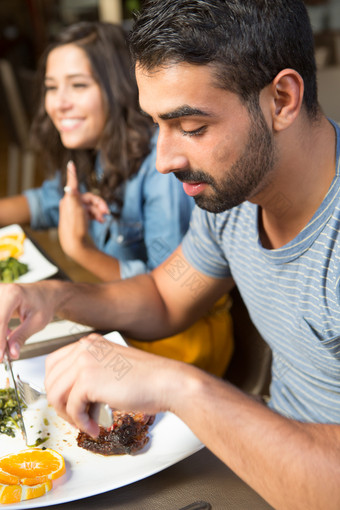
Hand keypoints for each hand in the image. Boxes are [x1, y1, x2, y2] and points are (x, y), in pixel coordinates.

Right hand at [0, 282, 55, 359]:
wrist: (45, 294)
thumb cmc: (44, 303)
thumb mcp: (37, 322)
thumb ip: (21, 337)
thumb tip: (11, 352)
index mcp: (13, 294)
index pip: (0, 320)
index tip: (0, 356)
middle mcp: (1, 291)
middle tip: (3, 354)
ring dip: (0, 335)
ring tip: (9, 341)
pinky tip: (7, 332)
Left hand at [45, 334, 179, 436]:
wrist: (167, 382)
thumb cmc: (147, 379)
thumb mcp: (112, 367)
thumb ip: (90, 373)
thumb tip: (70, 395)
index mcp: (90, 343)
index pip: (54, 364)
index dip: (57, 387)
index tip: (67, 403)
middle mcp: (85, 348)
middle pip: (52, 380)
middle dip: (60, 404)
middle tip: (76, 417)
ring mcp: (85, 362)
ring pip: (57, 394)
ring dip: (69, 415)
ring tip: (86, 423)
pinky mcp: (88, 380)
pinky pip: (72, 408)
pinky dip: (81, 422)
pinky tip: (94, 427)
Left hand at [58, 161, 108, 257]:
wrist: (74, 245)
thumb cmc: (75, 227)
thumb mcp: (75, 210)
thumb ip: (73, 196)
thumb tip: (69, 186)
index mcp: (69, 200)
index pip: (73, 183)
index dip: (73, 174)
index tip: (70, 164)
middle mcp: (71, 204)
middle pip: (88, 198)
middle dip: (99, 204)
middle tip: (107, 211)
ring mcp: (76, 212)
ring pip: (91, 206)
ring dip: (99, 211)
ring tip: (103, 219)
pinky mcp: (80, 218)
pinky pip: (90, 213)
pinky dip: (96, 215)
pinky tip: (100, 221)